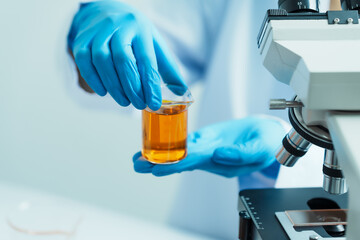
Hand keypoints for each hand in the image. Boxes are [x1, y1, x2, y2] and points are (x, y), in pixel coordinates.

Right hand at [68, 1, 186, 109]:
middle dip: (132, 86)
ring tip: (124, 102)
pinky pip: (84, 60)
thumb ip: (167, 68)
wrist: (106, 10)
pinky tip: (103, 92)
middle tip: (139, 105)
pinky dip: (93, 78)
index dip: (150, 84)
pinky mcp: (82, 39)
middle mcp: (119, 28)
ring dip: (113, 85)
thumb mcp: (154, 44)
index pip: (147, 59)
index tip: (154, 104)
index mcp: (141, 30)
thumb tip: (182, 91)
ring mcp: (98, 32)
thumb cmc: (134, 33)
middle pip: (123, 59)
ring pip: (102, 60)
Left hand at [133, 116, 285, 177]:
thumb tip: (220, 154)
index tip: (157, 167)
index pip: (196, 162)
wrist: (268, 133)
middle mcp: (211, 158)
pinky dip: (172, 141)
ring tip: (139, 156)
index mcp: (223, 162)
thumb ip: (241, 154)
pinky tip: (157, 142)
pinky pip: (187, 140)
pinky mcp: (207, 138)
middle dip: (159, 163)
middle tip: (138, 164)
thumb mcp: (260, 149)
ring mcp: (208, 148)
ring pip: (181, 152)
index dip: (176, 164)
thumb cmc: (267, 143)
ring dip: (160, 154)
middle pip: (182, 160)